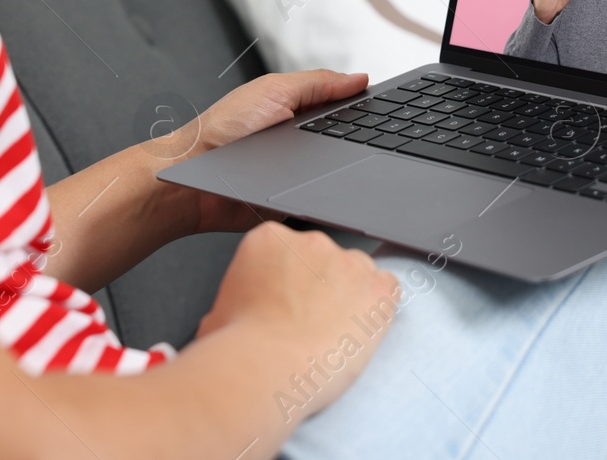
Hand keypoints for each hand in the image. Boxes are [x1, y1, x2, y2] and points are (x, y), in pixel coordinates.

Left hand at [153, 70, 368, 233]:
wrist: (196, 182)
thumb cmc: (223, 130)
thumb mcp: (274, 91)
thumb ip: (318, 83)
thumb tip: (359, 78)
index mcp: (299, 111)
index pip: (344, 109)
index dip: (365, 109)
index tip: (386, 111)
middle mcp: (304, 142)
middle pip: (349, 141)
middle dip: (361, 140)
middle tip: (377, 138)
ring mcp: (303, 173)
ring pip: (342, 170)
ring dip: (347, 167)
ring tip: (346, 160)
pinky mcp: (299, 201)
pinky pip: (326, 198)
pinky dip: (333, 192)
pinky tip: (334, 185)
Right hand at [196, 221, 400, 415]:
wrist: (265, 368)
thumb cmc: (238, 347)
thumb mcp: (218, 313)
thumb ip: (237, 300)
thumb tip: (228, 318)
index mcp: (269, 240)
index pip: (291, 252)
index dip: (291, 281)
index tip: (288, 304)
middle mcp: (310, 242)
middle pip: (324, 259)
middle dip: (320, 288)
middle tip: (308, 323)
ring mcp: (347, 262)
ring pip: (357, 273)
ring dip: (350, 298)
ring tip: (333, 334)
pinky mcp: (376, 288)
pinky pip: (388, 289)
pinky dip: (379, 309)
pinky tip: (363, 330)